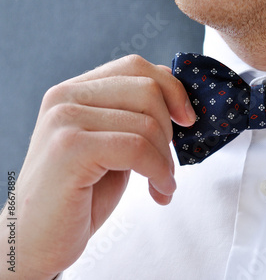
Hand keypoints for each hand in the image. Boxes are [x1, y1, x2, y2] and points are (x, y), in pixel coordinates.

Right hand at [0, 55, 195, 278]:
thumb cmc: (80, 194)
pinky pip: (137, 148)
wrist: (36, 240)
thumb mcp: (112, 145)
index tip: (187, 119)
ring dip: (166, 160)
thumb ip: (134, 117)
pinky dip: (159, 172)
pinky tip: (160, 192)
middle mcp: (65, 97)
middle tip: (167, 164)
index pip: (135, 66)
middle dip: (170, 130)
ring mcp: (64, 120)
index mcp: (74, 91)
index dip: (171, 89)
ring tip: (162, 183)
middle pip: (147, 90)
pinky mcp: (69, 149)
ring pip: (147, 123)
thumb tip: (178, 98)